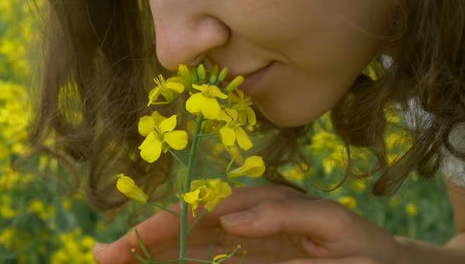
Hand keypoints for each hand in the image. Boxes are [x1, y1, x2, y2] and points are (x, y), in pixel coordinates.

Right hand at [93, 185, 401, 263]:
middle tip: (102, 255)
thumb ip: (285, 214)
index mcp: (261, 207)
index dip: (163, 227)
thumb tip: (229, 216)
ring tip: (114, 260)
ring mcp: (246, 247)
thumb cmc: (362, 246)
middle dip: (145, 240)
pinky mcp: (252, 263)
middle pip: (186, 230)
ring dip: (154, 254)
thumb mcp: (330, 224)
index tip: (128, 243)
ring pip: (190, 249)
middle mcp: (246, 224)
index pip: (201, 214)